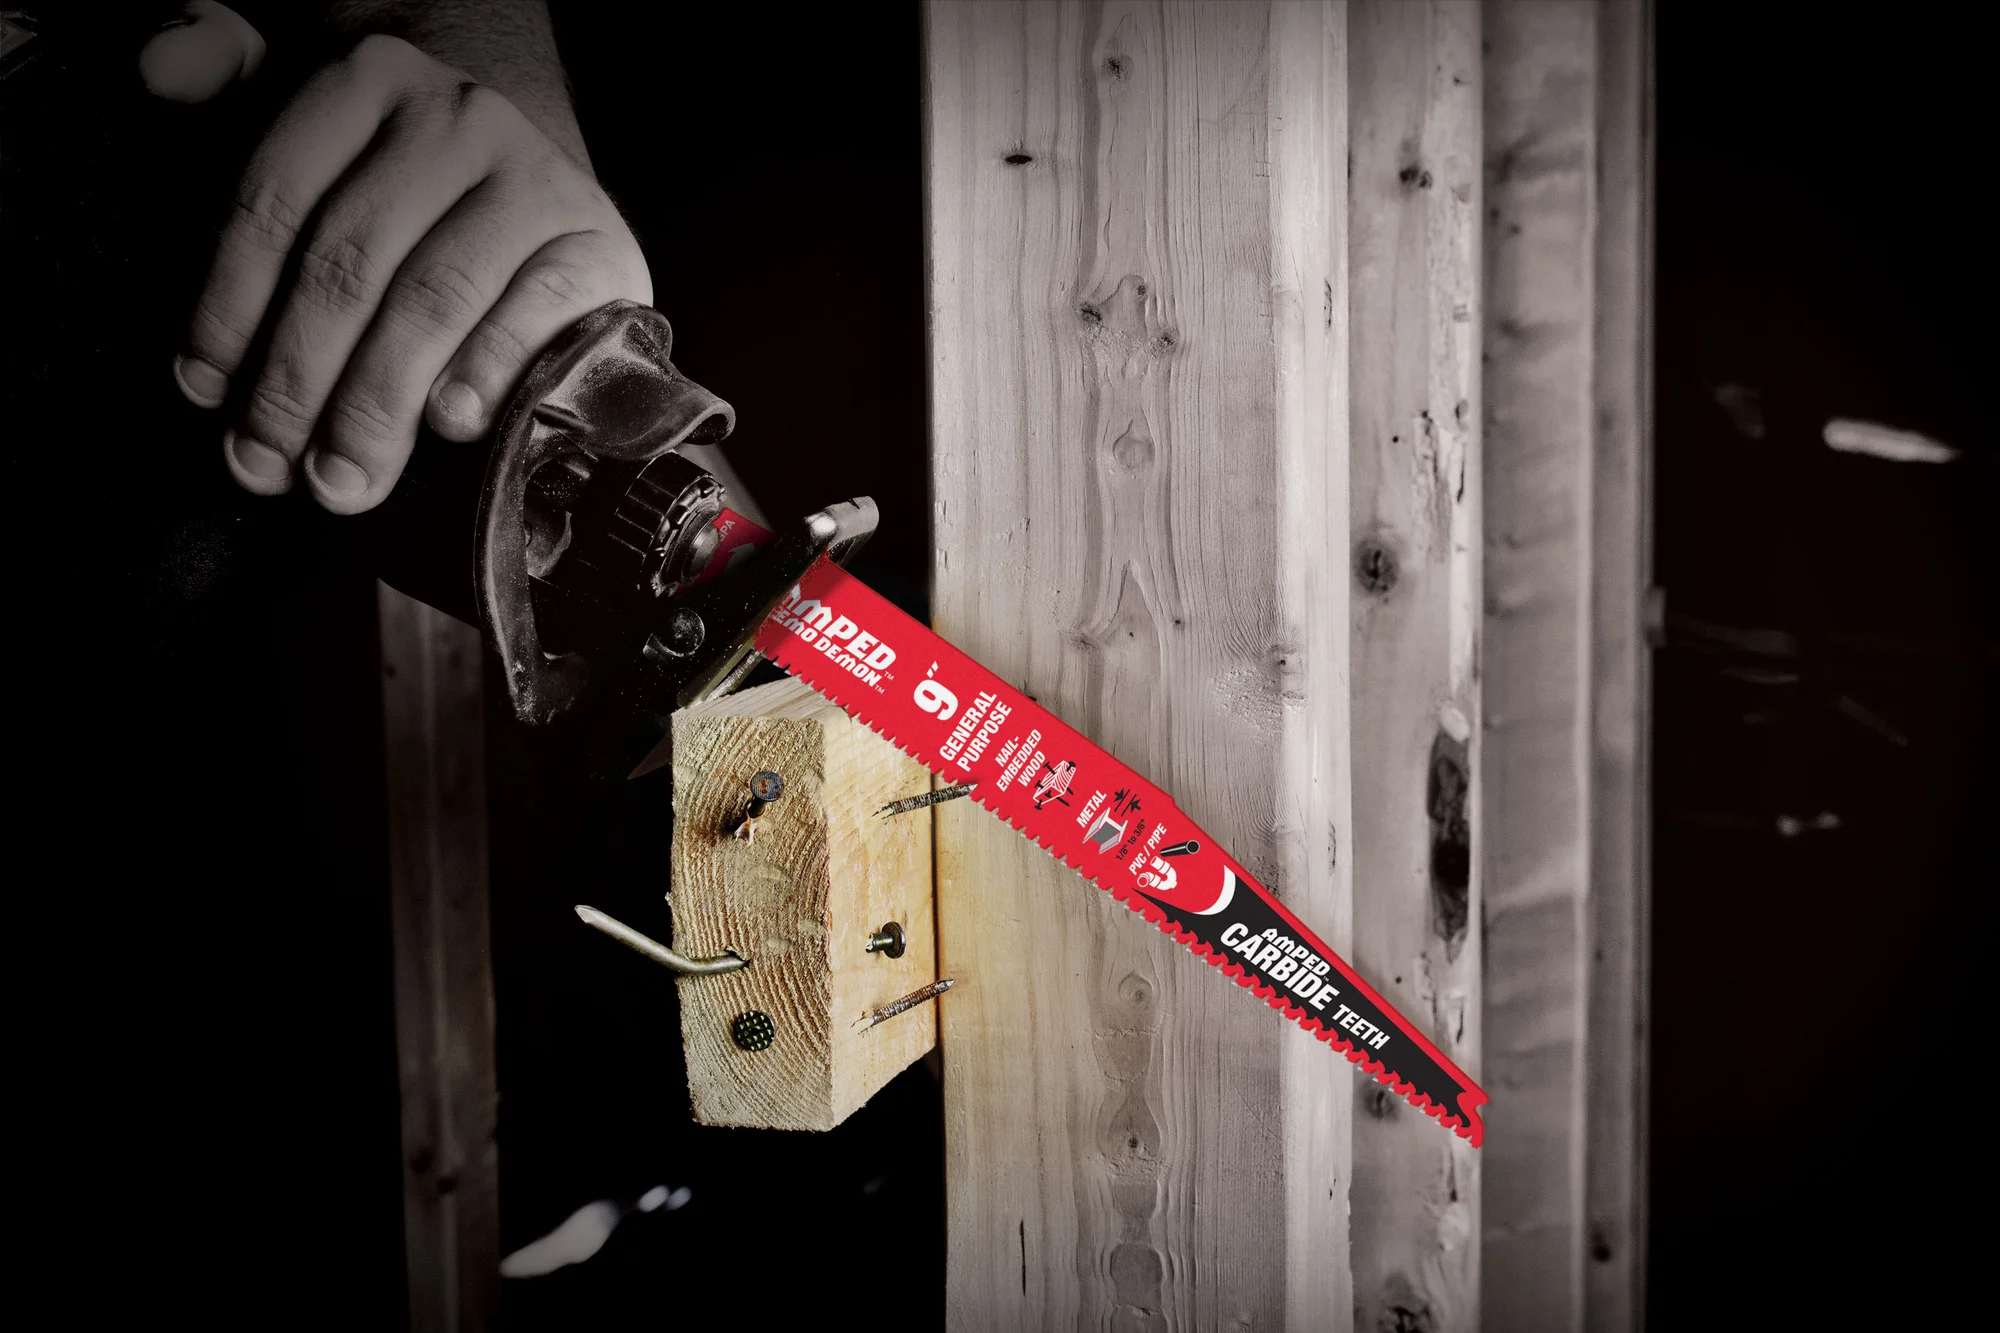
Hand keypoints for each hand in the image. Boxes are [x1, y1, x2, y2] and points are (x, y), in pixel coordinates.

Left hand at [142, 3, 650, 512]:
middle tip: (269, 466)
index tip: (205, 396)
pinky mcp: (600, 244)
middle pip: (350, 261)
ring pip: (432, 298)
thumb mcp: (312, 134)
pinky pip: (535, 314)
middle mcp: (455, 118)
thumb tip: (155, 63)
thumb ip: (226, 92)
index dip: (227, 309)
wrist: (536, 189)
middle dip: (297, 381)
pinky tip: (447, 424)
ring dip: (376, 402)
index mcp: (364, 83)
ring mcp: (535, 179)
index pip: (274, 201)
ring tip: (343, 477)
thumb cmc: (404, 187)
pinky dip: (485, 371)